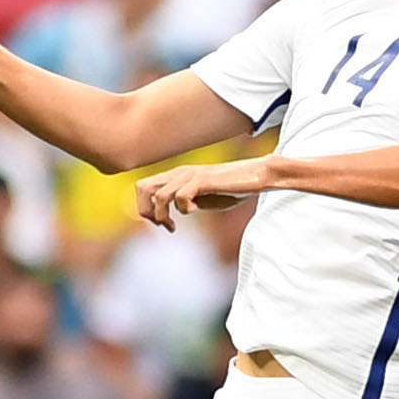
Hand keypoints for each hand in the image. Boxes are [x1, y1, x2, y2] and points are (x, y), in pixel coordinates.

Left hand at [135, 163, 263, 231]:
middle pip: (141, 188)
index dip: (146, 208)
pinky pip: (180, 197)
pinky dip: (184, 209)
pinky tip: (195, 211)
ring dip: (163, 216)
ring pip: (158, 196)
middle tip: (165, 225)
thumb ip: (188, 202)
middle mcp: (179, 173)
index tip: (165, 223)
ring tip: (174, 225)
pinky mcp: (202, 180)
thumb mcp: (204, 198)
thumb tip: (175, 213)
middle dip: (147, 212)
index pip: (143, 188)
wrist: (257, 174)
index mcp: (177, 176)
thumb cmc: (233, 188)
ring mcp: (190, 175)